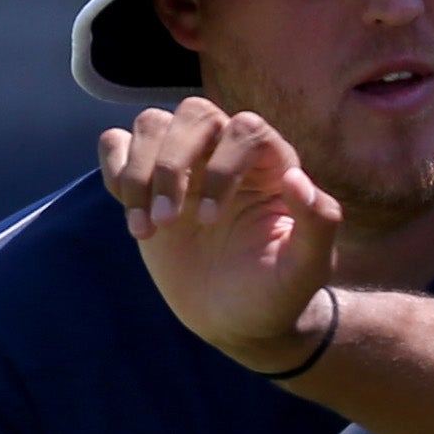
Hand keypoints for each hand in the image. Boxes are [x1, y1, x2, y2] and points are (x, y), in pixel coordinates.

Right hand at [103, 98, 343, 371]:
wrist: (238, 321)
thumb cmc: (277, 293)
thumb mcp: (307, 269)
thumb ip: (319, 224)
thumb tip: (297, 177)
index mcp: (271, 166)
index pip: (246, 128)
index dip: (223, 166)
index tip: (209, 221)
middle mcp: (226, 154)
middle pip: (194, 112)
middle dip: (173, 164)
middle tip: (169, 222)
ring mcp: (185, 165)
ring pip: (152, 123)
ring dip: (139, 173)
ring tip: (146, 230)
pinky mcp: (148, 182)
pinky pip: (116, 144)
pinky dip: (114, 172)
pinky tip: (133, 218)